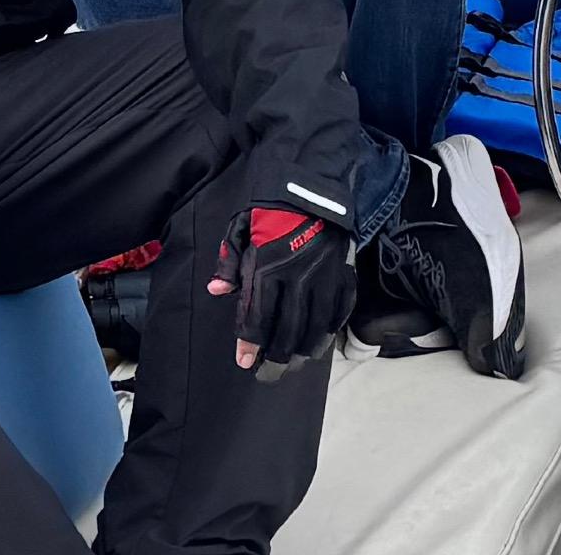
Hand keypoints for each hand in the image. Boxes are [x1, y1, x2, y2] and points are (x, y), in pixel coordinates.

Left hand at [209, 203, 352, 373]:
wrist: (313, 186)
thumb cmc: (271, 210)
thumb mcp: (240, 228)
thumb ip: (229, 262)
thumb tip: (217, 291)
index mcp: (267, 268)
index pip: (256, 318)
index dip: (249, 345)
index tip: (245, 363)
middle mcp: (297, 279)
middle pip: (287, 332)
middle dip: (276, 360)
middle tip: (269, 374)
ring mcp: (324, 280)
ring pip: (315, 329)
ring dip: (303, 352)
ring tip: (294, 363)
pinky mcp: (344, 276)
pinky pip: (339, 312)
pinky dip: (330, 331)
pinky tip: (320, 341)